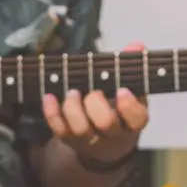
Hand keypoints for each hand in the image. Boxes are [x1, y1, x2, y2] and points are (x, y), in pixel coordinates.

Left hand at [41, 42, 150, 167]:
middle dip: (96, 104)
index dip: (129, 106)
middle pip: (106, 123)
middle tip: (92, 90)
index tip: (121, 90)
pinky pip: (59, 130)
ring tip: (72, 91)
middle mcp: (113, 133)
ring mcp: (91, 139)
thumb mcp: (130, 87)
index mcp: (133, 119)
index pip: (137, 118)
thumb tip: (136, 47)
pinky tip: (49, 97)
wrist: (107, 139)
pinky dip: (52, 113)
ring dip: (73, 108)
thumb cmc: (119, 105)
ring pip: (81, 129)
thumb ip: (132, 65)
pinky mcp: (70, 139)